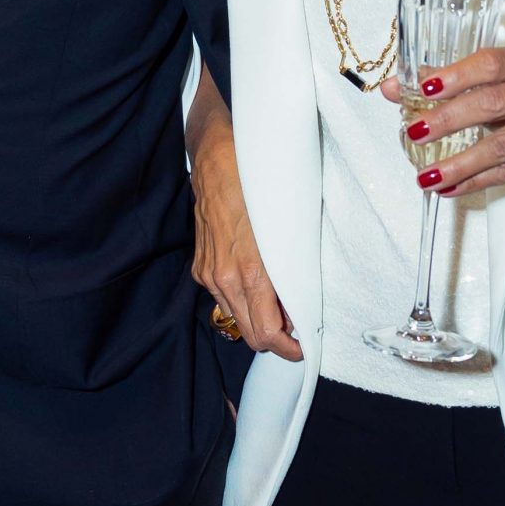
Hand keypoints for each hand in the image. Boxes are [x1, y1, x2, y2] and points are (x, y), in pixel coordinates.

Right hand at [190, 108, 302, 361]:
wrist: (214, 156)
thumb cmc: (256, 182)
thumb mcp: (285, 225)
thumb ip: (291, 267)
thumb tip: (298, 301)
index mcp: (249, 270)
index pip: (266, 332)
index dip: (287, 348)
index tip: (303, 349)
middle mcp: (224, 277)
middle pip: (250, 334)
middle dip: (275, 340)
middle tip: (297, 333)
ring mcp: (209, 273)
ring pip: (236, 319)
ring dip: (259, 322)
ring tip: (281, 310)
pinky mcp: (201, 266)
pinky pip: (224, 299)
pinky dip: (243, 304)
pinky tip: (258, 290)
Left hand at [380, 45, 504, 198]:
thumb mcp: (494, 82)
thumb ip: (445, 82)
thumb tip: (394, 88)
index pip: (492, 63)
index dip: (456, 75)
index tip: (424, 89)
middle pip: (493, 103)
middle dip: (448, 120)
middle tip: (415, 133)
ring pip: (500, 145)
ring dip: (458, 163)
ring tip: (427, 176)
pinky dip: (475, 181)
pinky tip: (450, 187)